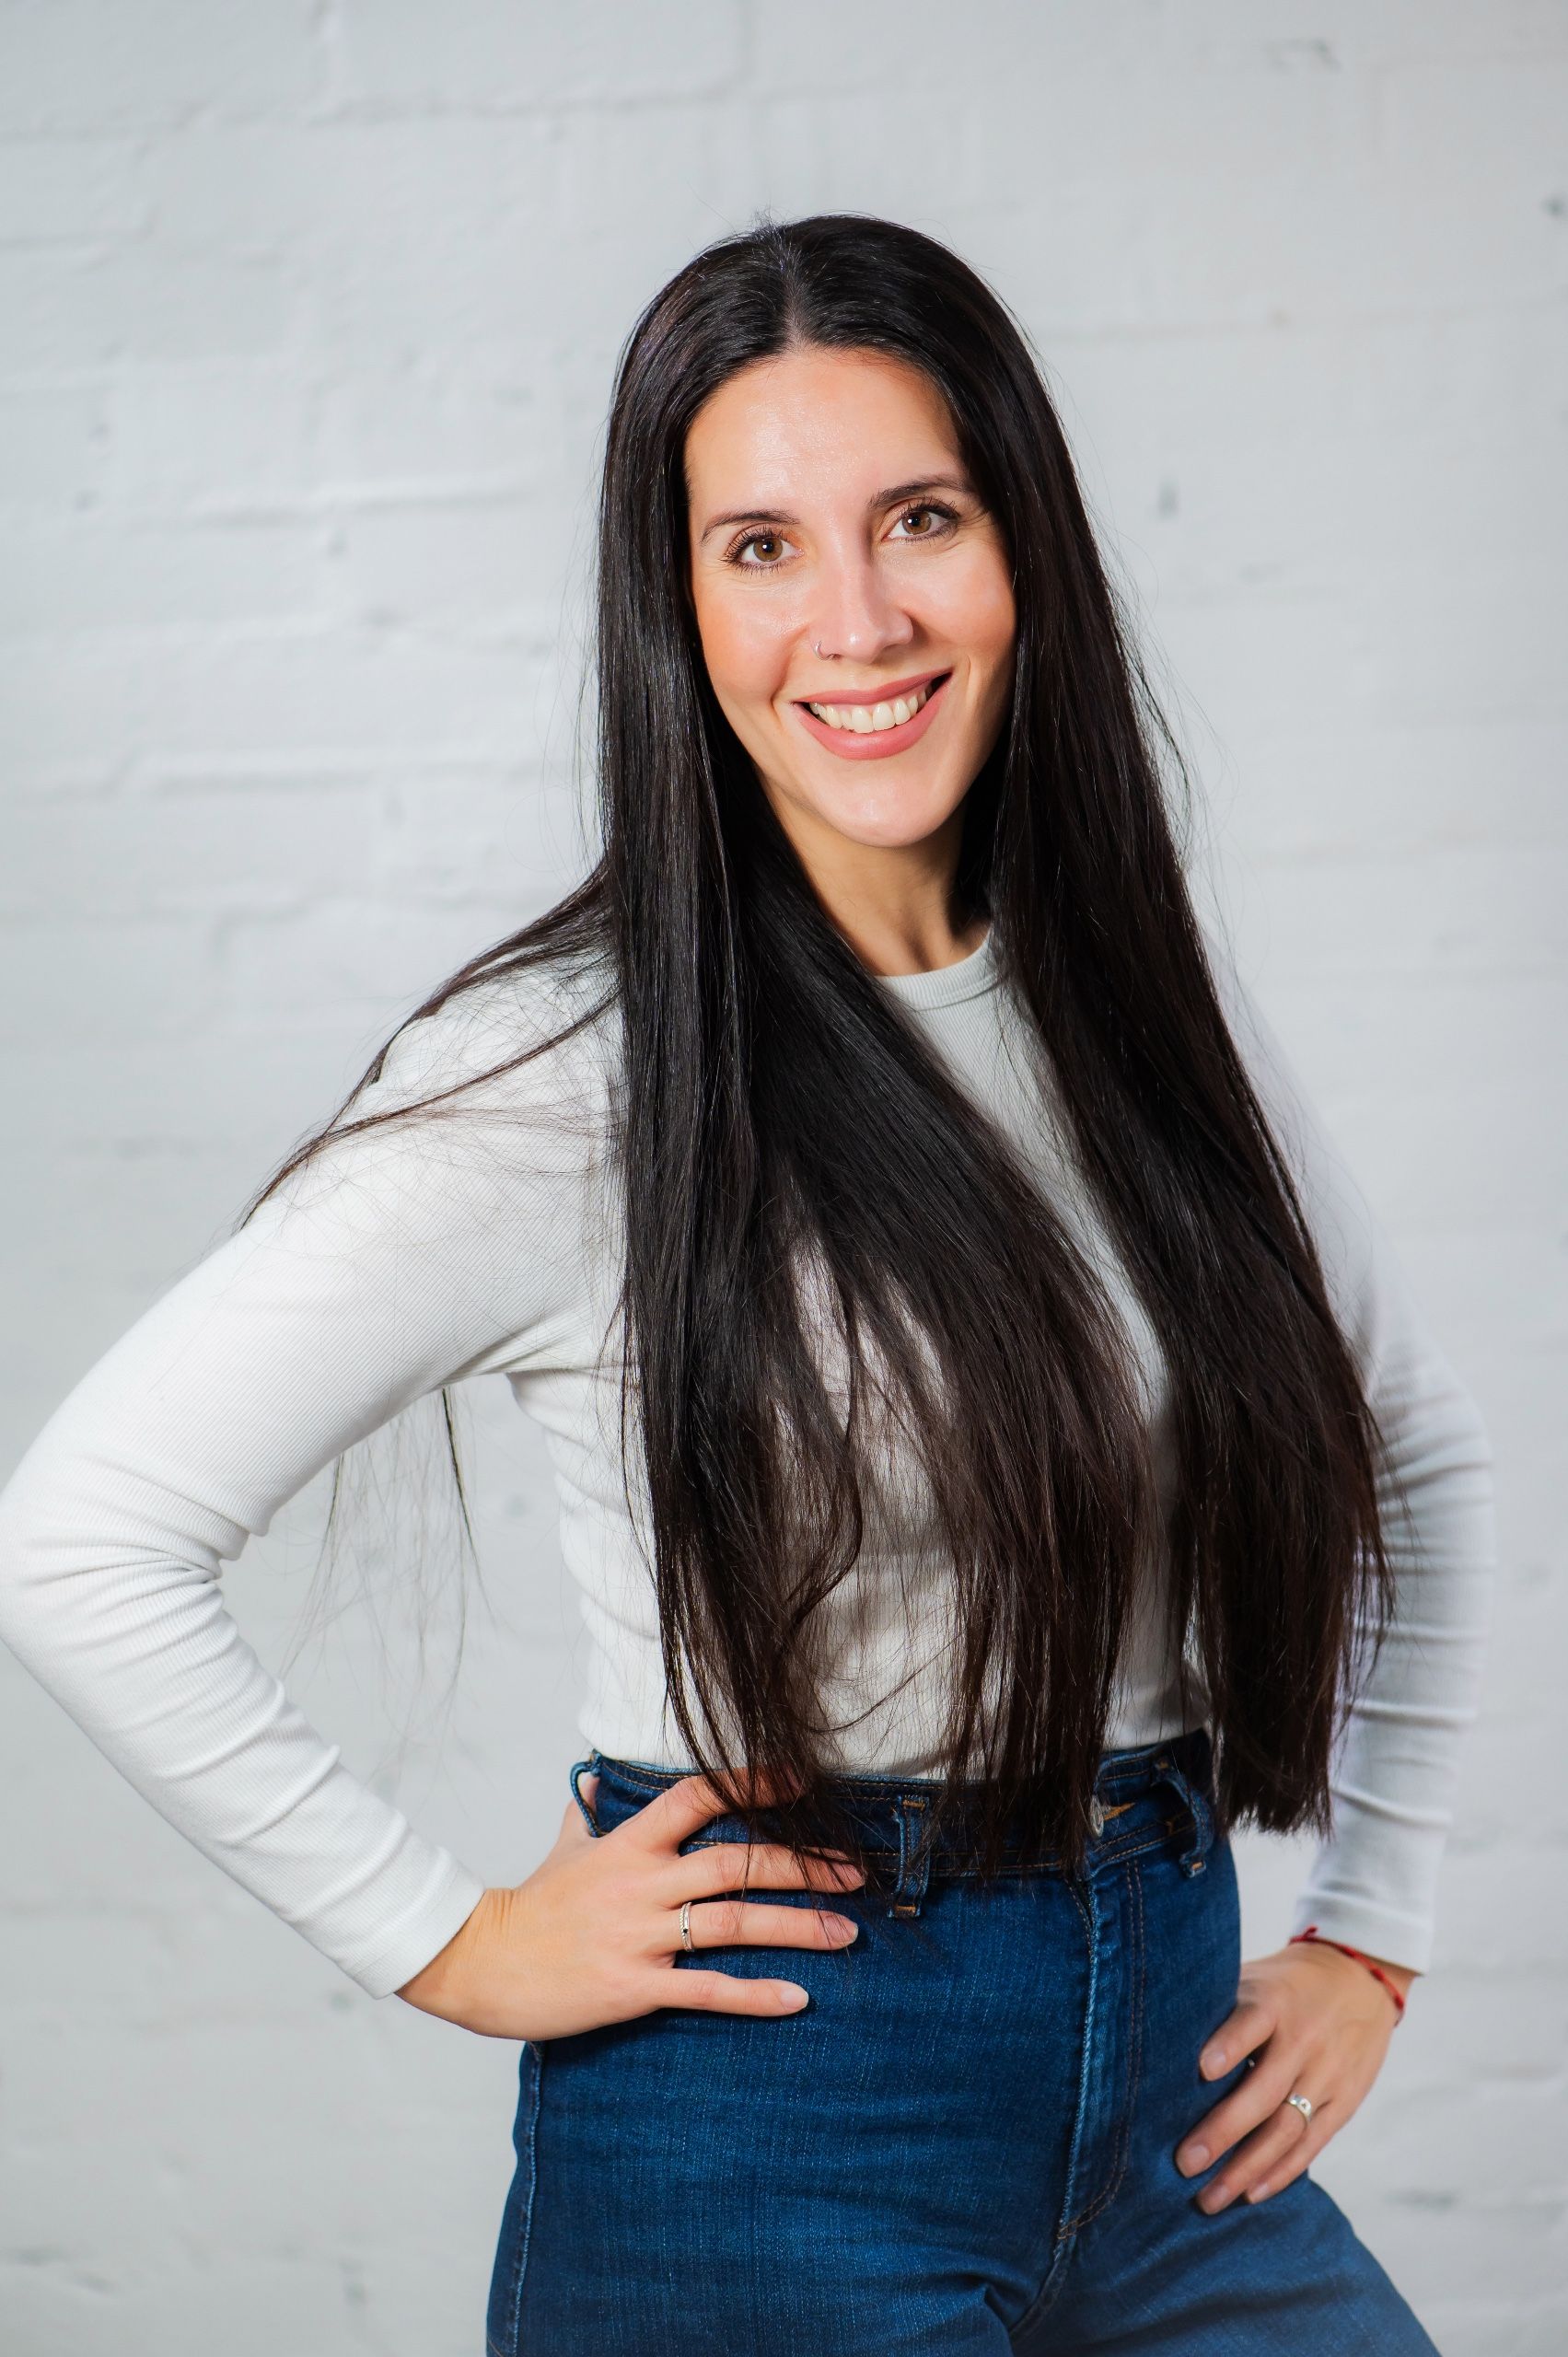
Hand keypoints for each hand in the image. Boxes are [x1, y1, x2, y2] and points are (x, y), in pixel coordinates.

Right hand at [394, 1768, 865, 2039]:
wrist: (482, 1963)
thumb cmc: (530, 1906)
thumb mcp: (564, 1849)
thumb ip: (586, 1814)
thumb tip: (589, 1781)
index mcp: (628, 1843)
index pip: (698, 1797)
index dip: (750, 1784)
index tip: (801, 1780)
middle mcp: (642, 1884)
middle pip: (737, 1864)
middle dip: (802, 1866)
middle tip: (854, 1871)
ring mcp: (640, 1936)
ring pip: (735, 1924)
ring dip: (798, 1927)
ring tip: (847, 1932)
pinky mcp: (635, 1986)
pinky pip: (707, 1989)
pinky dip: (755, 1994)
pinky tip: (797, 1998)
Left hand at [1174, 1939, 1416, 2210]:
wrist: (1360, 1978)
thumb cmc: (1285, 1986)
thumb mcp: (1256, 1979)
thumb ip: (1220, 2009)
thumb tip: (1158, 2043)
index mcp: (1275, 2002)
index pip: (1252, 2022)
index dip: (1230, 2044)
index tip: (1202, 2068)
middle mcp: (1304, 2041)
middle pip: (1265, 2091)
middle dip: (1224, 2130)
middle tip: (1184, 2163)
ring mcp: (1327, 2075)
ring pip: (1286, 2128)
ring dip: (1246, 2167)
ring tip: (1210, 2197)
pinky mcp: (1344, 2102)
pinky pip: (1311, 2143)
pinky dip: (1281, 2172)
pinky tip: (1251, 2193)